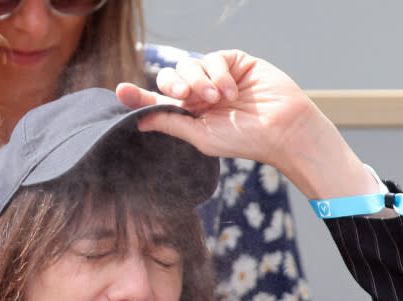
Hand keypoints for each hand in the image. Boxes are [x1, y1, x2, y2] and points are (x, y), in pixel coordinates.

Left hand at [116, 50, 377, 199]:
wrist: (282, 129)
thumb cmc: (245, 140)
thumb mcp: (201, 136)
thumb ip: (170, 123)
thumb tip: (138, 120)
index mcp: (191, 115)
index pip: (158, 102)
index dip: (138, 96)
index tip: (121, 91)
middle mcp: (201, 94)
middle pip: (170, 78)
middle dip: (174, 85)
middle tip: (185, 97)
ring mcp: (217, 76)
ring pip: (189, 66)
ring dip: (199, 81)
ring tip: (218, 99)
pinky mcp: (234, 62)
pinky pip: (212, 58)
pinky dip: (218, 74)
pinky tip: (231, 90)